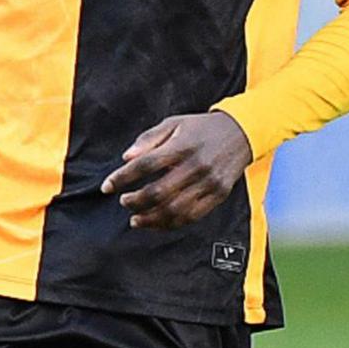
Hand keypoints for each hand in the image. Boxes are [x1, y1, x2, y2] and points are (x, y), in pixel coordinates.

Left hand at [102, 112, 252, 230]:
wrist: (242, 133)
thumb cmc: (201, 128)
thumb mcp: (174, 124)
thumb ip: (148, 139)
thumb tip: (125, 158)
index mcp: (182, 145)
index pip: (145, 165)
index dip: (122, 178)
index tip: (107, 187)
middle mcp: (196, 165)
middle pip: (158, 191)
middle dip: (135, 201)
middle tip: (124, 202)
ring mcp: (209, 183)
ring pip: (174, 209)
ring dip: (150, 218)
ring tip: (135, 219)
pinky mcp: (218, 195)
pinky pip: (191, 216)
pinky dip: (170, 224)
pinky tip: (156, 222)